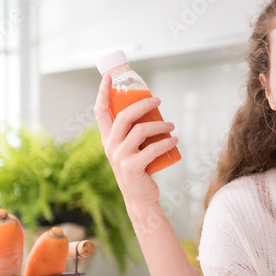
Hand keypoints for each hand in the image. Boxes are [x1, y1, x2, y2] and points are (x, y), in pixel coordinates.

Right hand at [94, 74, 177, 206]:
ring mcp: (120, 157)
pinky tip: (174, 140)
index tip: (109, 76)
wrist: (141, 199)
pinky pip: (151, 149)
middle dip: (142, 104)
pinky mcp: (132, 167)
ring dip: (160, 125)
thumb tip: (150, 109)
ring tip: (171, 125)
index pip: (100, 112)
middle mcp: (110, 146)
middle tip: (158, 100)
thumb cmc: (140, 170)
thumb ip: (133, 133)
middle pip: (123, 116)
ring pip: (140, 131)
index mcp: (107, 139)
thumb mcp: (131, 149)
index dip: (103, 92)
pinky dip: (166, 142)